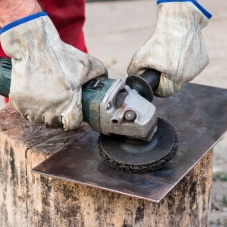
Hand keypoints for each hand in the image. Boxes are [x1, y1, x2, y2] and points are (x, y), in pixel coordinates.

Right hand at [0, 13, 106, 129]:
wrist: (34, 46)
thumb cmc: (62, 56)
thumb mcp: (87, 64)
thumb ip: (100, 74)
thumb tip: (105, 81)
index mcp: (69, 104)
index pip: (72, 124)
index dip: (74, 120)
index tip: (73, 114)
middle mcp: (50, 109)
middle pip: (56, 124)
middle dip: (60, 118)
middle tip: (60, 108)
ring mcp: (32, 107)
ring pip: (40, 120)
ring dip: (45, 115)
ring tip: (48, 104)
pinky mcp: (18, 102)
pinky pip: (26, 113)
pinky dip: (31, 110)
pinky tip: (36, 100)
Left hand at [128, 1, 211, 96]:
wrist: (178, 23)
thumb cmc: (159, 41)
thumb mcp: (140, 57)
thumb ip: (134, 72)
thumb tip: (135, 80)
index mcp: (174, 79)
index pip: (164, 93)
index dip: (157, 89)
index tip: (155, 84)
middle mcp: (187, 77)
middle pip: (174, 87)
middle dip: (166, 82)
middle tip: (161, 72)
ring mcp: (196, 70)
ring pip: (183, 79)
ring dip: (176, 75)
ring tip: (170, 63)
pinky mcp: (203, 62)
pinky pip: (192, 70)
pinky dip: (186, 66)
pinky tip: (180, 57)